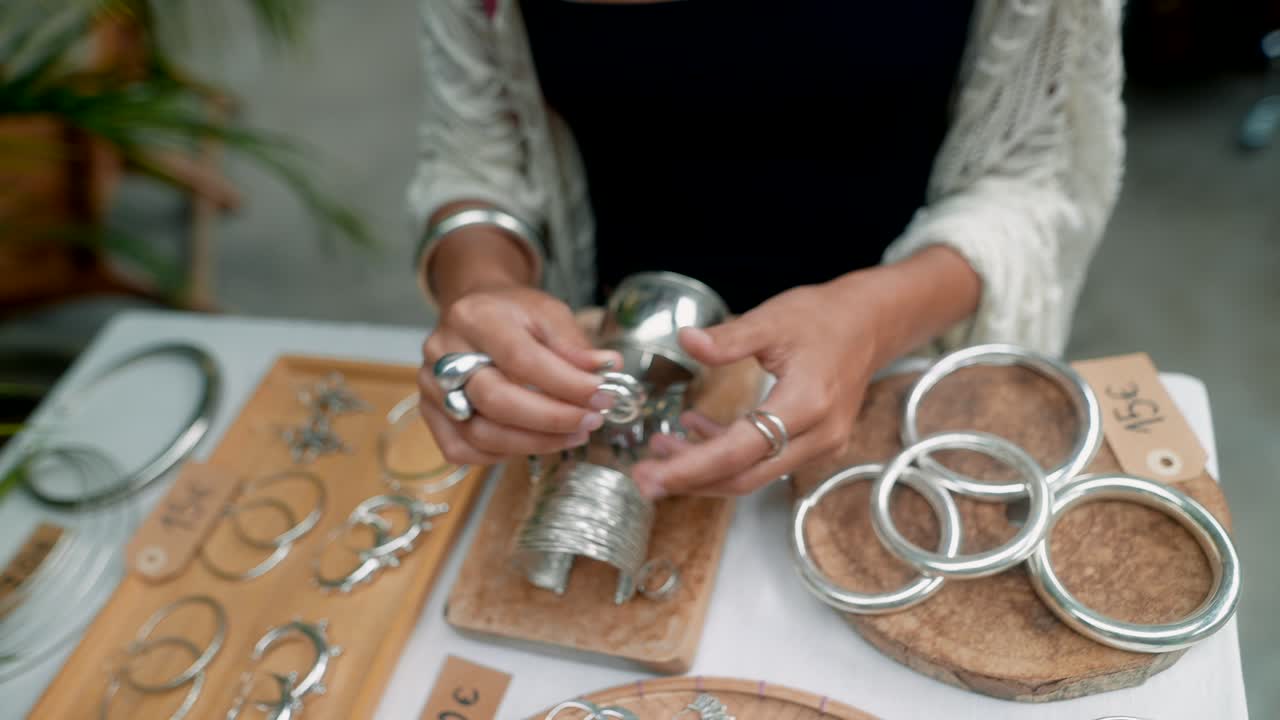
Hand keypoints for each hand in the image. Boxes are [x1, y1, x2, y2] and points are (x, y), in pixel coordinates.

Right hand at [419, 287, 620, 464]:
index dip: (565, 384)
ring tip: (574, 434)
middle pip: (496, 400)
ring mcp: (431, 386)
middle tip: (591, 421)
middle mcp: (443, 353)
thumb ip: (574, 344)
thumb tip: (607, 369)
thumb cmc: (513, 314)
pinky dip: (502, 454)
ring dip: (535, 442)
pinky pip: (462, 450)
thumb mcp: (548, 313)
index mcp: (475, 318)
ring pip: (480, 433)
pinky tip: (533, 441)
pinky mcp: (430, 413)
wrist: (475, 312)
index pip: (521, 359)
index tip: (602, 396)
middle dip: (552, 419)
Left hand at [631, 280, 880, 496]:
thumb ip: (729, 338)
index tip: (651, 476)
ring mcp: (820, 445)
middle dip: (690, 480)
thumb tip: (686, 341)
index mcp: (806, 404)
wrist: (871, 323)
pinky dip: (727, 455)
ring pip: (752, 474)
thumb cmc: (824, 317)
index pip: (739, 450)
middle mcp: (818, 436)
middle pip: (744, 476)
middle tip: (643, 477)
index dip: (691, 468)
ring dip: (705, 469)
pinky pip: (764, 461)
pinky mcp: (814, 443)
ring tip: (660, 451)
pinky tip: (695, 430)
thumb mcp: (773, 319)